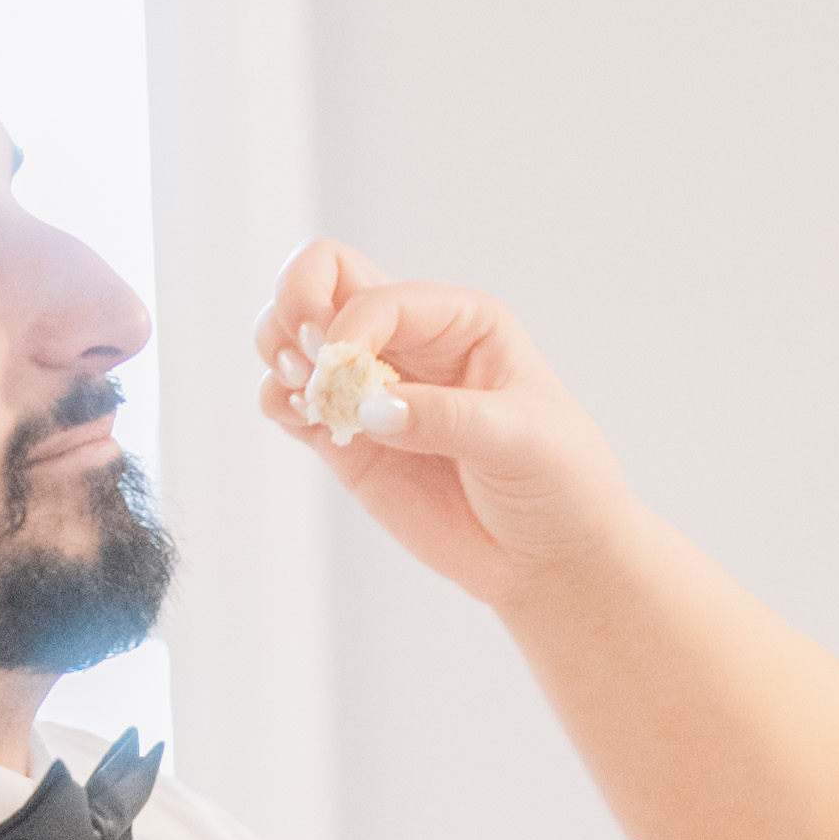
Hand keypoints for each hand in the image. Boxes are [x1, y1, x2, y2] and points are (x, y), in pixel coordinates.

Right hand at [252, 246, 650, 615]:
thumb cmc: (559, 484)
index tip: (348, 378)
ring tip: (308, 397)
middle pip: (323, 279)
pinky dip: (280, 402)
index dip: (351, 328)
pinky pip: (290, 400)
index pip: (380, 295)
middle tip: (308, 363)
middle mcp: (411, 342)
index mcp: (460, 321)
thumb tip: (370, 407)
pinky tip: (305, 421)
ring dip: (279, 350)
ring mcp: (373, 389)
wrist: (552, 560)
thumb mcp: (521, 441)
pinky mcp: (350, 440)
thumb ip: (446, 418)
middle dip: (296, 307)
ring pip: (295, 334)